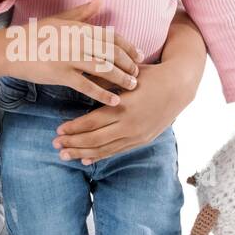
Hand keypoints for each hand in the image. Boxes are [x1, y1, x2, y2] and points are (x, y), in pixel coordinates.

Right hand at [9, 0, 140, 103]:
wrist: (11, 49)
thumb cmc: (36, 34)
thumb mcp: (60, 19)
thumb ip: (83, 12)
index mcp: (79, 27)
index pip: (112, 37)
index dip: (129, 47)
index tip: (139, 56)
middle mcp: (78, 41)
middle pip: (112, 53)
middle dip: (129, 64)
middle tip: (138, 74)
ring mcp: (70, 58)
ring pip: (104, 69)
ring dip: (122, 79)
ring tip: (132, 86)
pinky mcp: (62, 75)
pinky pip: (88, 86)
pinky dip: (103, 94)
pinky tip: (114, 101)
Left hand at [51, 57, 193, 163]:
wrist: (178, 87)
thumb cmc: (150, 76)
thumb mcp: (126, 75)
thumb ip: (103, 79)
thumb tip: (78, 75)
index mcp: (123, 106)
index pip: (92, 122)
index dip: (73, 128)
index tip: (58, 131)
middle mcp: (129, 124)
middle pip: (95, 139)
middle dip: (73, 144)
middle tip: (55, 146)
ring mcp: (136, 135)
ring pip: (104, 149)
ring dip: (82, 153)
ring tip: (64, 156)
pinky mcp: (141, 140)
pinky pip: (116, 151)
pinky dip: (100, 156)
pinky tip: (85, 159)